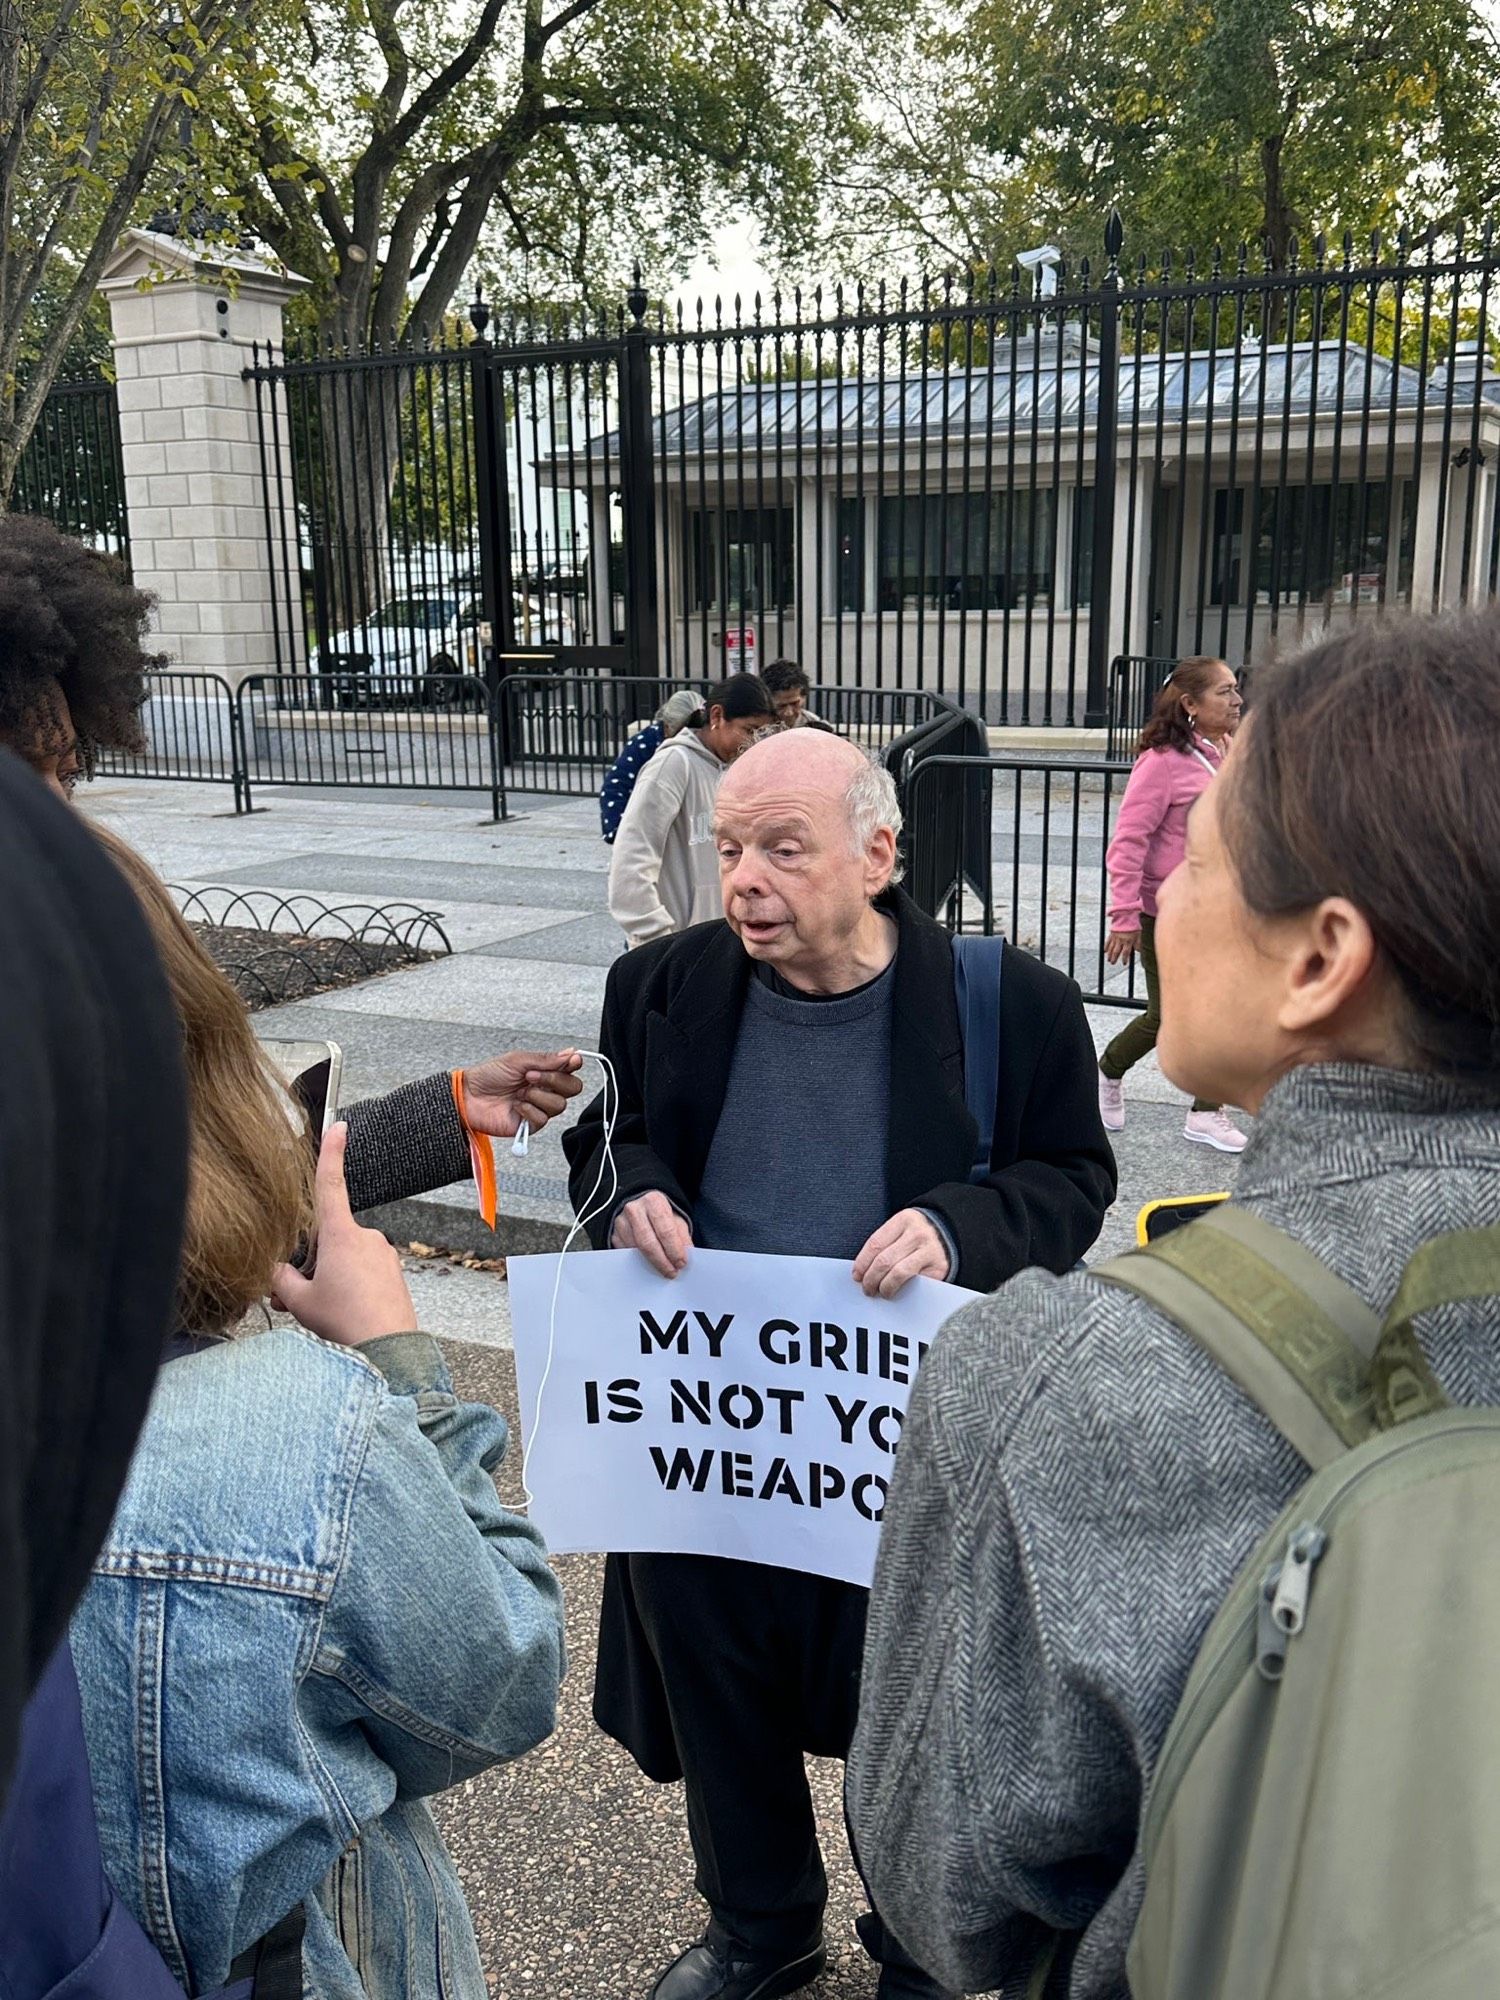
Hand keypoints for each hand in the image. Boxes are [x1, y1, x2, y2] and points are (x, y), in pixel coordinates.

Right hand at [272, 1124, 417, 1346]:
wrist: (389, 1349)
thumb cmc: (345, 1322)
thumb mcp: (299, 1300)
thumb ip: (280, 1279)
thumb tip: (275, 1271)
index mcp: (342, 1234)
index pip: (332, 1184)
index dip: (332, 1153)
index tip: (339, 1125)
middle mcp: (366, 1237)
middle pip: (327, 1239)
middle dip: (308, 1263)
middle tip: (296, 1296)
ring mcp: (382, 1254)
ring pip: (344, 1259)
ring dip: (327, 1278)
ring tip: (319, 1311)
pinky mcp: (393, 1272)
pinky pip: (362, 1271)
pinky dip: (347, 1286)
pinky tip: (341, 1312)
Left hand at [460, 1049, 583, 1136]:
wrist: (468, 1096)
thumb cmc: (487, 1076)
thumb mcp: (517, 1060)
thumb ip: (546, 1059)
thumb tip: (571, 1053)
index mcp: (543, 1071)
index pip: (570, 1070)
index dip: (574, 1065)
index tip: (572, 1061)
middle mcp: (544, 1089)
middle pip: (572, 1088)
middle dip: (555, 1081)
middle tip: (532, 1076)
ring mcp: (539, 1107)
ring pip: (559, 1105)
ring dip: (538, 1096)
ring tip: (519, 1093)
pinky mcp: (531, 1124)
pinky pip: (543, 1119)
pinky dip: (529, 1110)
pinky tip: (516, 1106)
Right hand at [612, 1191, 691, 1278]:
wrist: (640, 1205)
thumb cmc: (660, 1213)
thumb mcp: (676, 1219)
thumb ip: (682, 1236)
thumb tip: (684, 1257)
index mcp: (654, 1202)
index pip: (665, 1230)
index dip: (674, 1249)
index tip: (681, 1263)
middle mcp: (635, 1210)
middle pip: (648, 1242)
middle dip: (662, 1261)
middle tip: (671, 1272)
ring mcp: (621, 1222)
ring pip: (635, 1250)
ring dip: (650, 1263)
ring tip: (663, 1269)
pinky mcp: (614, 1234)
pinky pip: (626, 1253)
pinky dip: (638, 1262)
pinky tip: (648, 1264)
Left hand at [853, 1210, 951, 1299]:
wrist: (952, 1232)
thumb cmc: (919, 1233)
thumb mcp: (902, 1228)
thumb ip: (885, 1243)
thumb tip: (863, 1269)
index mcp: (903, 1220)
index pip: (875, 1244)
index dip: (862, 1263)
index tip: (857, 1275)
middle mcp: (917, 1234)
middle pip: (884, 1261)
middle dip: (871, 1278)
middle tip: (867, 1288)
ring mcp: (929, 1251)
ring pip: (898, 1273)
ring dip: (884, 1287)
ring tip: (880, 1291)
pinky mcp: (938, 1267)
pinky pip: (915, 1282)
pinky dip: (902, 1289)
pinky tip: (896, 1291)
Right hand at [1105, 928, 1140, 964]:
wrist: (1126, 916)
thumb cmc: (1133, 926)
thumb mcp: (1138, 935)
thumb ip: (1138, 944)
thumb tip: (1138, 951)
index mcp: (1128, 941)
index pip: (1126, 953)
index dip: (1124, 959)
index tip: (1124, 963)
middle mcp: (1121, 940)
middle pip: (1116, 951)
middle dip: (1114, 958)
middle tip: (1112, 963)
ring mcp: (1115, 937)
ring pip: (1111, 948)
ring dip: (1109, 954)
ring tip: (1108, 959)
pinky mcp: (1111, 934)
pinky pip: (1107, 941)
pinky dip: (1105, 946)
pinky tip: (1104, 951)